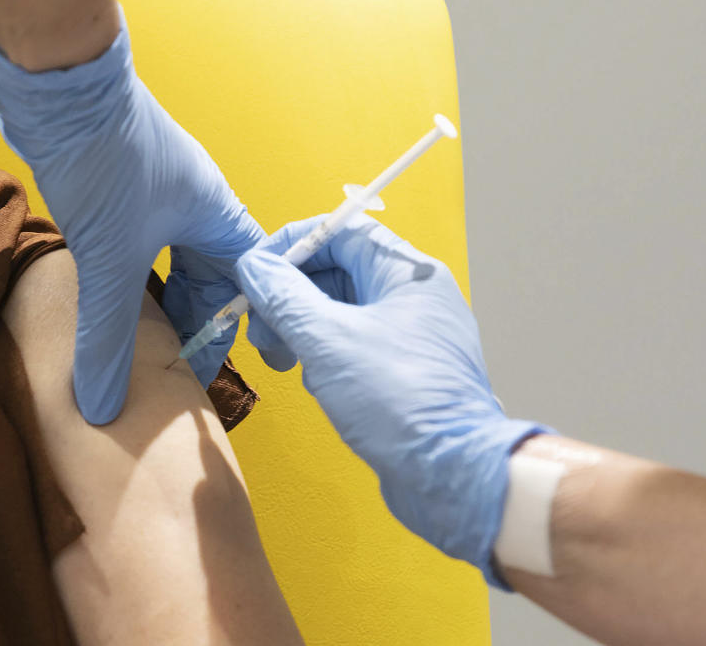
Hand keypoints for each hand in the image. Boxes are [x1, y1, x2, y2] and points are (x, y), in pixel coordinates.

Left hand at [0, 9, 269, 423]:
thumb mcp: (111, 259)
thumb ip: (110, 337)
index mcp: (217, 216)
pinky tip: (110, 301)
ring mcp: (158, 194)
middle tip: (173, 366)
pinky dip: (131, 279)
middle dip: (194, 321)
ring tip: (143, 344)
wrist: (60, 82)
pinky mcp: (122, 188)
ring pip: (172, 261)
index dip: (238, 327)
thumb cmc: (106, 158)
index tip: (217, 366)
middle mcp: (195, 204)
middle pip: (210, 276)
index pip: (247, 283)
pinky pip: (139, 247)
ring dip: (160, 301)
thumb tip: (104, 405)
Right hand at [234, 215, 551, 585]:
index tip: (257, 269)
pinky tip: (315, 382)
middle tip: (261, 328)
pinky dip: (324, 356)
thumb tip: (254, 265)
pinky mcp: (403, 371)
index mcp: (407, 273)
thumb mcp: (328, 341)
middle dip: (290, 297)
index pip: (342, 231)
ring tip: (284, 361)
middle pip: (337, 272)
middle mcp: (413, 297)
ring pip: (340, 312)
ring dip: (302, 330)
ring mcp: (410, 335)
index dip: (293, 245)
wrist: (451, 475)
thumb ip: (285, 298)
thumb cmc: (402, 402)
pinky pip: (353, 345)